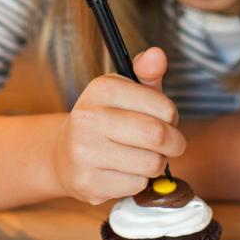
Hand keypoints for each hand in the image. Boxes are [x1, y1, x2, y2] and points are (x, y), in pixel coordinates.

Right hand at [53, 47, 184, 204]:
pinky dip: (140, 181)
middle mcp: (88, 118)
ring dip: (157, 164)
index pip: (163, 107)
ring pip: (151, 164)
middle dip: (174, 143)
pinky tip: (125, 172)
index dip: (172, 116)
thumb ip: (147, 73)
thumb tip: (157, 54)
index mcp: (101, 89)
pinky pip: (137, 185)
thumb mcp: (126, 91)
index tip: (166, 119)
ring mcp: (84, 152)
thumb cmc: (109, 119)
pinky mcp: (88, 183)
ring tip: (144, 156)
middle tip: (171, 144)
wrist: (65, 154)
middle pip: (158, 136)